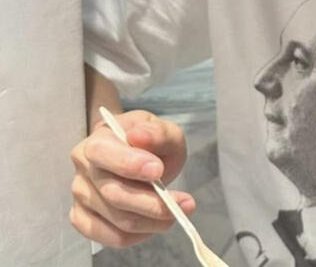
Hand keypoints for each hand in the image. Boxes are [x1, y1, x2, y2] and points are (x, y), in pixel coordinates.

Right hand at [69, 109, 194, 247]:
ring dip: (153, 219)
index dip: (128, 163)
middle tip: (182, 202)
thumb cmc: (152, 141)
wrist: (143, 155)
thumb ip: (156, 132)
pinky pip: (113, 237)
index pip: (103, 153)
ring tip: (179, 211)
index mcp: (98, 139)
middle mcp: (84, 169)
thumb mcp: (164, 130)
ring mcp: (82, 196)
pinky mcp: (85, 220)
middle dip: (151, 201)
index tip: (157, 170)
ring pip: (117, 219)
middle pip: (113, 193)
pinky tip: (157, 223)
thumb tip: (138, 137)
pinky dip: (140, 234)